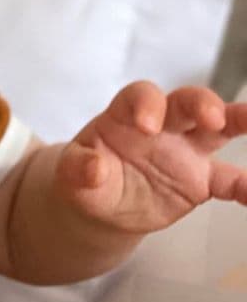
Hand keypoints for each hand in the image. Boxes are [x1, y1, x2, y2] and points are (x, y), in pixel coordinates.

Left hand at [56, 82, 246, 234]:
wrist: (103, 204)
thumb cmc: (86, 178)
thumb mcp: (71, 175)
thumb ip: (78, 169)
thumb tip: (92, 168)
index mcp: (126, 116)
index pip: (139, 96)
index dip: (146, 104)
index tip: (147, 125)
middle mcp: (163, 125)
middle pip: (186, 102)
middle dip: (201, 104)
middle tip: (211, 117)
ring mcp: (186, 149)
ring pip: (220, 128)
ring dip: (240, 121)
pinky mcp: (202, 179)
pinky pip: (229, 180)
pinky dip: (245, 186)